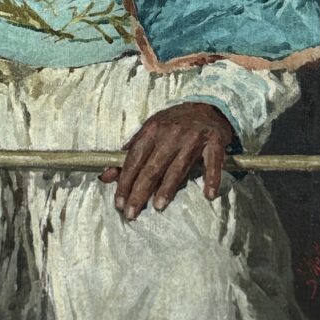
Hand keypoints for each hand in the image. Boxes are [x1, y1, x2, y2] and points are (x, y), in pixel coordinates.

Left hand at [99, 102, 232, 219]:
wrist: (207, 106)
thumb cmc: (173, 124)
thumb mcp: (149, 132)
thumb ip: (129, 155)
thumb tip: (105, 176)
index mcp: (151, 130)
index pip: (134, 159)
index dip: (125, 181)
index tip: (118, 202)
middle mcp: (170, 134)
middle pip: (153, 167)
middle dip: (140, 191)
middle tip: (131, 213)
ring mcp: (192, 137)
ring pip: (178, 167)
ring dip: (168, 187)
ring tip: (158, 206)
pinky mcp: (214, 142)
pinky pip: (213, 162)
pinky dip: (212, 178)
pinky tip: (208, 194)